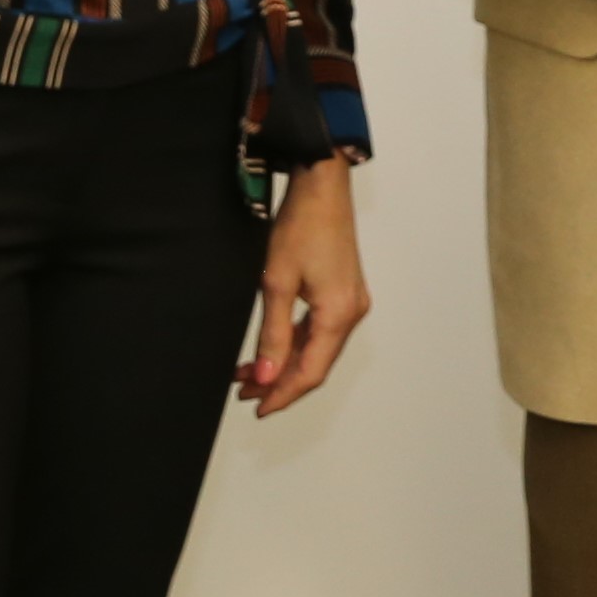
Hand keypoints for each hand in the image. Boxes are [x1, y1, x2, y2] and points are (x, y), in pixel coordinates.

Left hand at [240, 155, 370, 417]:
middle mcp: (352, 313)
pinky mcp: (345, 293)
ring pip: (317, 349)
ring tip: (249, 372)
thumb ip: (272, 334)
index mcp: (339, 314)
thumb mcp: (277, 283)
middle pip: (316, 364)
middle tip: (244, 391)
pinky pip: (321, 331)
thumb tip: (264, 374)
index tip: (257, 407)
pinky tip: (272, 347)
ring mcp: (351, 303)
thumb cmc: (302, 226)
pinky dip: (295, 344)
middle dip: (280, 381)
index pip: (310, 371)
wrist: (322, 188)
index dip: (283, 393)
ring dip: (285, 363)